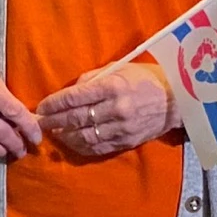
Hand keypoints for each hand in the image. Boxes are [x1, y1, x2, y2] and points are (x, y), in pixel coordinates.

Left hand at [40, 59, 176, 158]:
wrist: (177, 100)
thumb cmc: (145, 79)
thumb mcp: (119, 69)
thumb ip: (92, 79)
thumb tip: (70, 91)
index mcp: (113, 86)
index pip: (74, 97)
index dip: (54, 104)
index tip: (41, 107)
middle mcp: (116, 108)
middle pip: (76, 118)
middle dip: (53, 121)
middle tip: (39, 122)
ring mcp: (122, 128)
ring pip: (84, 136)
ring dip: (65, 136)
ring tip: (54, 132)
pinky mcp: (127, 141)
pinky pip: (98, 148)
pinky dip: (81, 146)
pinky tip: (71, 142)